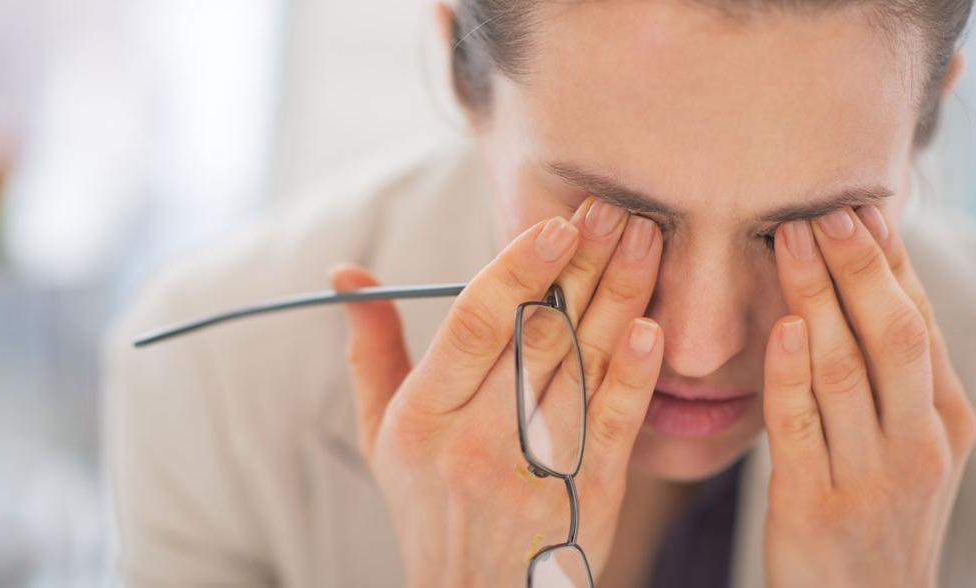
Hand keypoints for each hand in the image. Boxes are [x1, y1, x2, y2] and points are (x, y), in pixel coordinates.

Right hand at [329, 197, 662, 586]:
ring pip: (583, 367)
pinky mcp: (588, 493)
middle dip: (581, 266)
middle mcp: (478, 441)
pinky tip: (651, 326)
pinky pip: (615, 424)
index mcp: (424, 418)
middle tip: (611, 210)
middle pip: (539, 336)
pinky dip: (635, 373)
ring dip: (619, 298)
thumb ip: (371, 351)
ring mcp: (538, 469)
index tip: (553, 225)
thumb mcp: (381, 434)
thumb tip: (346, 276)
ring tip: (645, 241)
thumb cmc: (428, 507)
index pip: (475, 327)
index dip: (517, 270)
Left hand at [763, 206, 975, 586]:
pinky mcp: (814, 504)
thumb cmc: (873, 523)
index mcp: (946, 423)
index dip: (888, 264)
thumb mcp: (904, 453)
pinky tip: (783, 325)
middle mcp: (919, 445)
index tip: (858, 209)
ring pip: (847, 367)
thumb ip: (887, 384)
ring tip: (791, 239)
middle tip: (825, 209)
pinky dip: (792, 371)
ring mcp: (872, 476)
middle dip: (859, 266)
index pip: (918, 324)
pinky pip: (801, 425)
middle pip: (892, 334)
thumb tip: (859, 295)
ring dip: (818, 295)